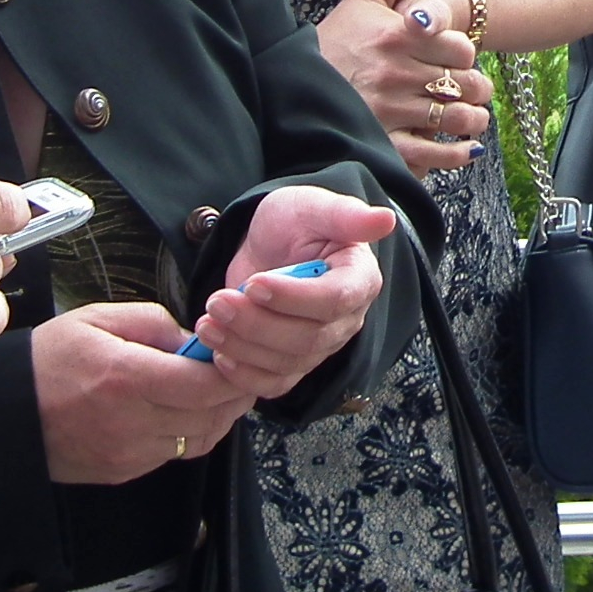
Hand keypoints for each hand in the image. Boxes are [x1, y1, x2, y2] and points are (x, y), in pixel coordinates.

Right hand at [33, 303, 253, 482]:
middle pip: (210, 416)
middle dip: (235, 394)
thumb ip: (156, 323)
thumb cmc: (51, 358)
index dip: (233, 372)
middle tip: (243, 370)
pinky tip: (188, 411)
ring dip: (218, 416)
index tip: (240, 354)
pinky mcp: (123, 471)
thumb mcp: (99, 318)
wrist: (6, 411)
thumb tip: (194, 342)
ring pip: (199, 440)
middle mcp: (131, 422)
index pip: (204, 385)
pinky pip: (174, 454)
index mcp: (126, 378)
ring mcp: (128, 454)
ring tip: (220, 390)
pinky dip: (192, 433)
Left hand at [189, 187, 395, 399]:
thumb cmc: (293, 221)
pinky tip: (219, 355)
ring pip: (287, 364)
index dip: (293, 298)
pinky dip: (245, 377)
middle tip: (216, 302)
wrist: (268, 244)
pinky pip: (274, 384)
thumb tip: (384, 219)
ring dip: (243, 348)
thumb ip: (345, 214)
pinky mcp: (295, 364)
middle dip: (257, 324)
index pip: (334, 300)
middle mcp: (347, 319)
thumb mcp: (312, 207)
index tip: (253, 283)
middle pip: (307, 338)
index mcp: (360, 278)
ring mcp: (322, 346)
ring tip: (207, 323)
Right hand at [318, 0, 492, 173]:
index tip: (458, 59)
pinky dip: (456, 154)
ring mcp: (390, 110)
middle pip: (464, 84)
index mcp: (398, 35)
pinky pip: (433, 154)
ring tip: (472, 117)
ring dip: (473, 120)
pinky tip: (464, 148)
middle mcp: (396, 72)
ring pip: (455, 118)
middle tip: (473, 90)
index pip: (460, 48)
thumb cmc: (334, 38)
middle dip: (477, 88)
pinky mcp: (382, 143)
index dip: (466, 54)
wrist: (292, 83)